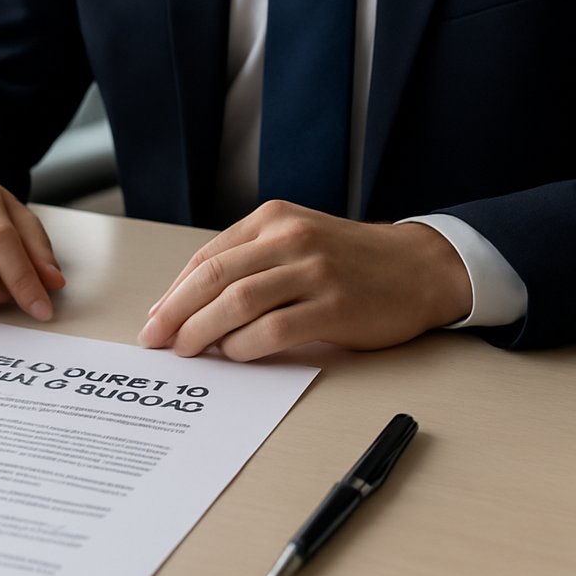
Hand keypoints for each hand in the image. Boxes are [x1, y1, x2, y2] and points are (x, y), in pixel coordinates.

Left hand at [137, 201, 471, 360]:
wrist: (420, 268)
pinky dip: (244, 347)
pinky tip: (234, 356)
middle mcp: (290, 238)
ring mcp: (314, 271)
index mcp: (274, 219)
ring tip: (189, 352)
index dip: (173, 292)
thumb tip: (192, 305)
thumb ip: (251, 262)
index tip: (155, 320)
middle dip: (175, 313)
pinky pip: (273, 330)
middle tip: (156, 340)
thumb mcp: (298, 241)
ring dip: (202, 332)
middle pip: (213, 277)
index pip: (207, 257)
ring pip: (236, 302)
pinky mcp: (335, 306)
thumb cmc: (352, 261)